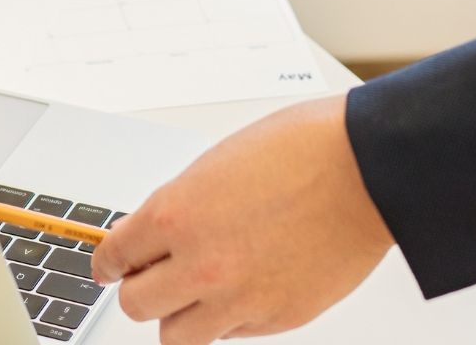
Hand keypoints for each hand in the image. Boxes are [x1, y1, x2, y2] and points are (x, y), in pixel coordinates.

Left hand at [92, 97, 392, 343]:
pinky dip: (230, 317)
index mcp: (175, 215)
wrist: (368, 170)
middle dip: (141, 289)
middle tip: (152, 276)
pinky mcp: (277, 318)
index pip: (115, 257)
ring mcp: (239, 298)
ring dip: (180, 315)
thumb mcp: (217, 164)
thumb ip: (179, 205)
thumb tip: (152, 231)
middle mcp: (200, 264)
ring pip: (178, 336)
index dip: (107, 263)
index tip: (108, 267)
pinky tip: (244, 287)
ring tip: (196, 292)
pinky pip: (232, 334)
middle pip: (137, 305)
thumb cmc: (303, 150)